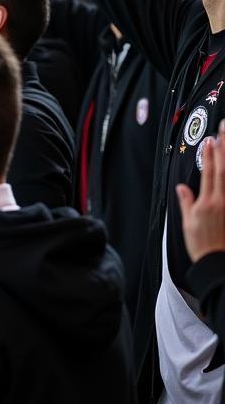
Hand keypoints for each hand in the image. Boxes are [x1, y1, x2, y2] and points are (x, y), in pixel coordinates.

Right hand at [178, 131, 224, 262]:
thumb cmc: (201, 245)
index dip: (210, 155)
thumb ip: (187, 202)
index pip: (209, 173)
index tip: (210, 139)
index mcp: (207, 203)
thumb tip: (182, 187)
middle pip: (224, 170)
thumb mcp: (188, 223)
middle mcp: (221, 201)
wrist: (217, 264)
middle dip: (224, 149)